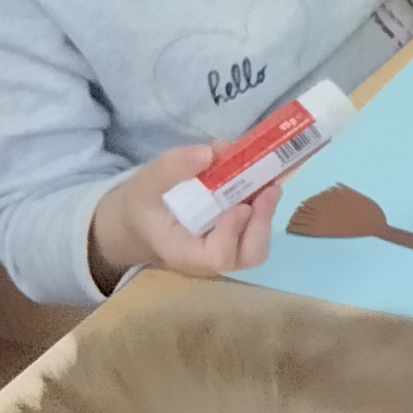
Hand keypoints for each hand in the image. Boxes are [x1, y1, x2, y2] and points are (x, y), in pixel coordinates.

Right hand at [85, 142, 279, 291]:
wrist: (141, 217)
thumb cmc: (142, 205)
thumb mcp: (146, 183)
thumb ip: (172, 168)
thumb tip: (210, 153)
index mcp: (184, 253)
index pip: (217, 256)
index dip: (233, 233)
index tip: (242, 206)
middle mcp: (211, 259)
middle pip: (248, 255)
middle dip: (262, 223)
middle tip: (270, 188)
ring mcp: (227, 250)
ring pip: (258, 244)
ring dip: (267, 214)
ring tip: (270, 182)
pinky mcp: (237, 238)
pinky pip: (256, 229)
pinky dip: (264, 207)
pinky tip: (264, 182)